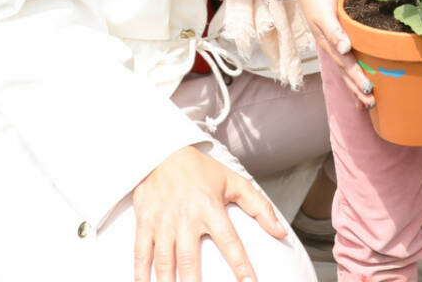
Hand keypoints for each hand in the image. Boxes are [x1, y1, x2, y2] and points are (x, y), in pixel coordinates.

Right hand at [132, 145, 287, 281]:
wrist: (163, 152)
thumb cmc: (201, 170)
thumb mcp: (235, 183)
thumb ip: (260, 207)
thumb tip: (281, 231)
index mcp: (210, 207)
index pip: (229, 243)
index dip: (240, 266)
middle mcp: (185, 217)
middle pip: (190, 260)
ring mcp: (162, 222)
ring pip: (164, 261)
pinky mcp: (145, 223)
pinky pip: (141, 254)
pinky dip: (141, 274)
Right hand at [294, 0, 373, 108]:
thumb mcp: (324, 15)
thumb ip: (333, 32)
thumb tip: (345, 49)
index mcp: (330, 45)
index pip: (346, 66)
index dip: (356, 78)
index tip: (368, 90)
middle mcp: (335, 47)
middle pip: (347, 72)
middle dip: (358, 89)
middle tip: (372, 104)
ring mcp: (339, 43)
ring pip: (349, 68)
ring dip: (357, 84)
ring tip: (369, 101)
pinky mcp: (345, 35)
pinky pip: (354, 56)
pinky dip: (359, 69)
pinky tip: (367, 78)